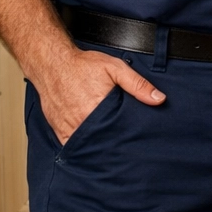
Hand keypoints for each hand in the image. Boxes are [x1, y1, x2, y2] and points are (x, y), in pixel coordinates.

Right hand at [27, 43, 165, 143]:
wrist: (53, 64)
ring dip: (98, 146)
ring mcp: (68, 127)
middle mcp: (82, 121)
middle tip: (125, 145)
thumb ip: (138, 85)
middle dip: (115, 143)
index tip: (136, 139)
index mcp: (98, 108)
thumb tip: (159, 99)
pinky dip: (81, 147)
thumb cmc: (83, 65)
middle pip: (104, 140)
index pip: (120, 131)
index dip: (129, 137)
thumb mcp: (116, 69)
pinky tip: (90, 146)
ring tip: (110, 147)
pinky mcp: (58, 129)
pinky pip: (70, 145)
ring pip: (87, 145)